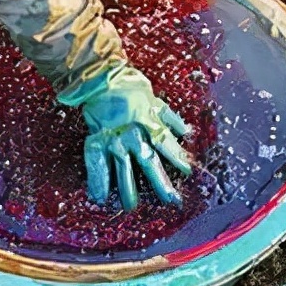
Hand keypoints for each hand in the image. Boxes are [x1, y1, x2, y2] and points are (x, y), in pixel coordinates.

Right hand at [80, 67, 192, 209]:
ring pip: (123, 168)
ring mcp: (114, 139)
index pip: (167, 145)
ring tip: (130, 207)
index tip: (188, 172)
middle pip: (149, 162)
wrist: (102, 79)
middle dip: (160, 182)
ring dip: (127, 188)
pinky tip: (99, 197)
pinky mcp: (96, 140)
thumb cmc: (131, 88)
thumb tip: (187, 131)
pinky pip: (96, 164)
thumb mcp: (155, 101)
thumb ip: (170, 119)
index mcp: (150, 123)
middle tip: (170, 200)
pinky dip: (97, 180)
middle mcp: (134, 134)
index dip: (178, 158)